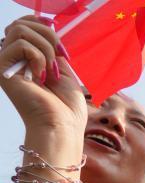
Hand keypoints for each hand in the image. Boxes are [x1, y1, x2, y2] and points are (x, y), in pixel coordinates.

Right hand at [0, 16, 85, 133]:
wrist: (62, 126)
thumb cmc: (66, 105)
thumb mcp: (62, 69)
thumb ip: (50, 47)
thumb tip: (47, 24)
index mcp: (26, 59)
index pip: (23, 25)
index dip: (42, 24)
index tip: (60, 43)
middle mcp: (12, 60)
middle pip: (21, 23)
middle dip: (48, 35)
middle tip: (60, 56)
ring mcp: (5, 64)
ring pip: (20, 30)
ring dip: (45, 47)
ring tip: (52, 69)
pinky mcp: (2, 69)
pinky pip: (19, 44)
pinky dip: (38, 56)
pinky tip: (42, 75)